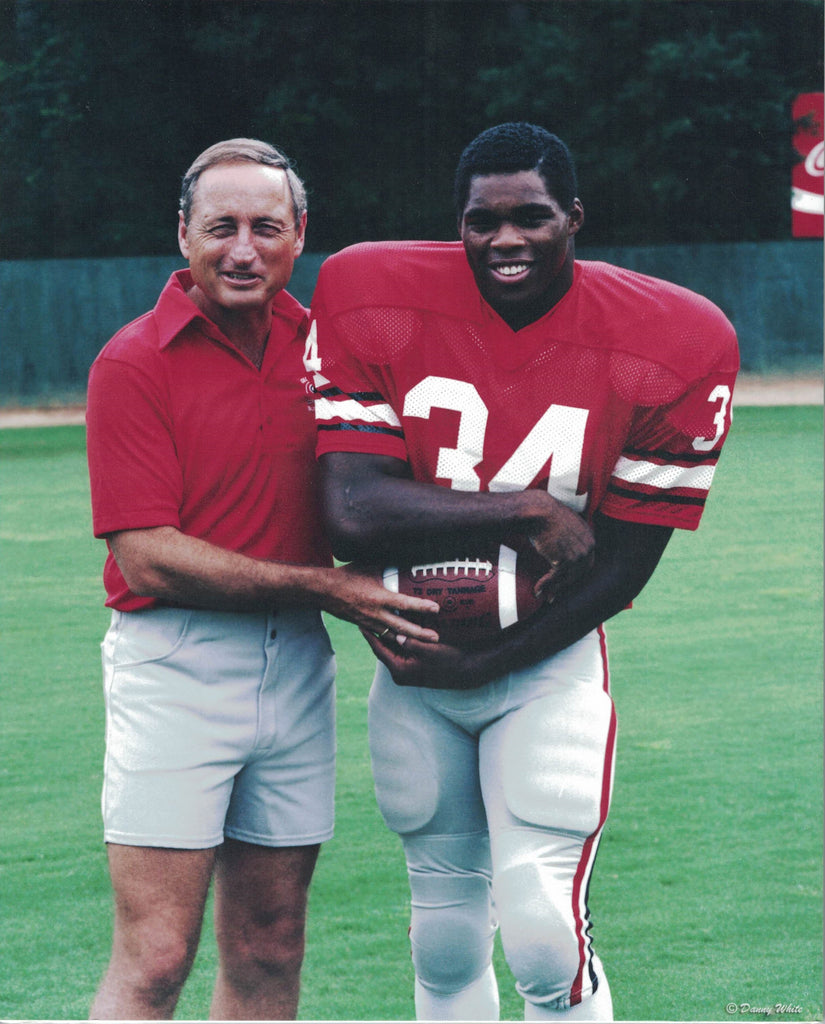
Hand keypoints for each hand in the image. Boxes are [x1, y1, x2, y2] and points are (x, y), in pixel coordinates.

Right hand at [322, 564, 440, 642]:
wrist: (324, 591)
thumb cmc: (347, 576)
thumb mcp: (369, 565)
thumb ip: (387, 562)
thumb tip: (403, 552)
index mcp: (378, 597)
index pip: (404, 604)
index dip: (421, 607)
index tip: (436, 609)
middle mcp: (375, 613)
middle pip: (402, 627)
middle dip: (420, 634)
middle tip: (436, 638)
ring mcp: (369, 622)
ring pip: (392, 634)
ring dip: (408, 639)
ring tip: (424, 642)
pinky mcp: (364, 626)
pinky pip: (381, 635)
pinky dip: (393, 639)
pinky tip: (403, 641)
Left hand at [361, 630, 489, 688]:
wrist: (466, 672)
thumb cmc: (449, 661)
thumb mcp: (429, 650)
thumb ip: (411, 643)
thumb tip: (395, 634)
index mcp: (400, 670)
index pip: (379, 650)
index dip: (370, 636)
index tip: (360, 623)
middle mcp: (400, 674)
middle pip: (383, 650)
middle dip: (376, 635)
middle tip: (365, 619)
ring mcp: (406, 672)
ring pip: (391, 651)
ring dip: (387, 638)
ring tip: (376, 621)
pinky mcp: (413, 669)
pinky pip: (400, 653)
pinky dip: (396, 642)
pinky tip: (394, 629)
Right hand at [527, 502, 594, 597]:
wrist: (539, 511)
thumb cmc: (546, 515)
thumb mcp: (565, 524)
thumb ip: (570, 537)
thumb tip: (562, 551)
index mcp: (590, 537)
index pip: (586, 561)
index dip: (575, 573)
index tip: (565, 580)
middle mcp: (588, 547)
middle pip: (579, 573)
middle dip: (566, 584)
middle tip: (555, 593)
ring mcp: (578, 555)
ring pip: (566, 578)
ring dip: (553, 589)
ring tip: (545, 596)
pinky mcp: (565, 561)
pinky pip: (554, 578)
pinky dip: (545, 585)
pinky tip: (536, 590)